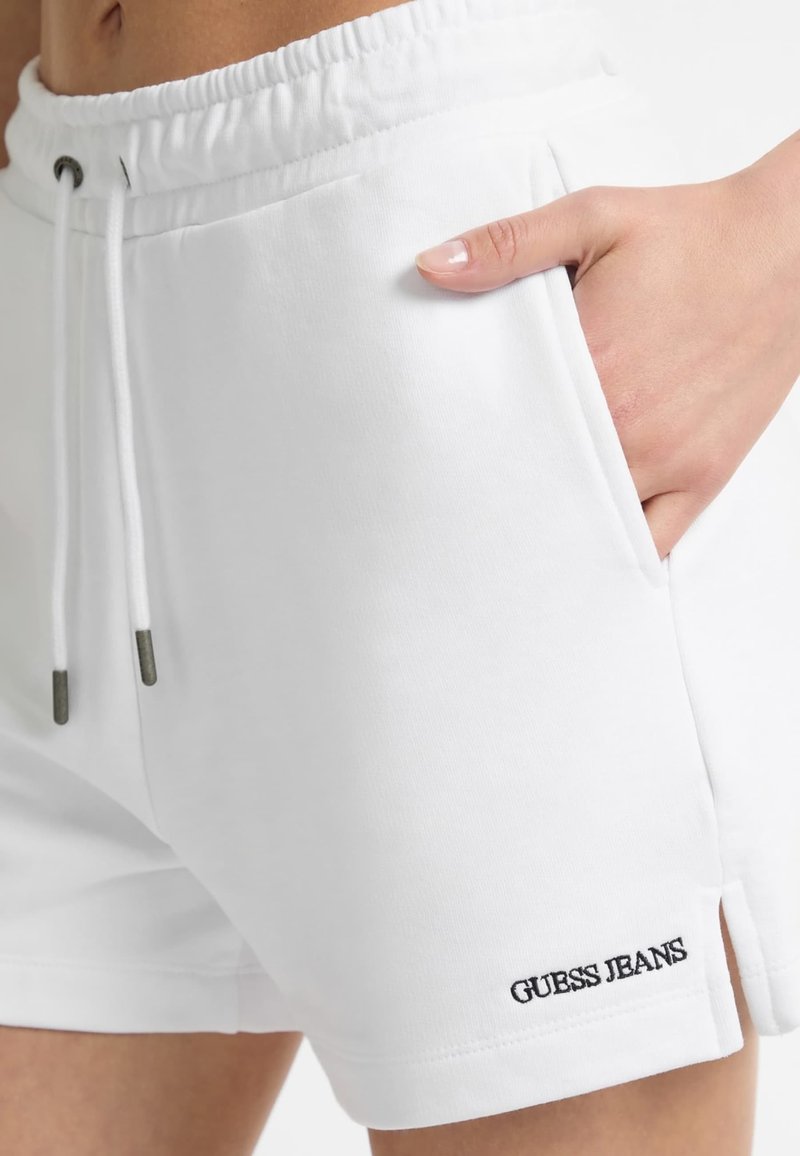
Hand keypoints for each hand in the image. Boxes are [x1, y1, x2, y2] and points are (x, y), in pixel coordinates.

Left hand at [413, 134, 799, 559]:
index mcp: (591, 367)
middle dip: (503, 498)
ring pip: (591, 524)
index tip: (441, 458)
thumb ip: (508, 245)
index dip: (467, 451)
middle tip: (465, 504)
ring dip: (553, 528)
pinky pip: (654, 541)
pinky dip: (617, 550)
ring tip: (514, 530)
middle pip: (540, 489)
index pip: (503, 433)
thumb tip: (431, 266)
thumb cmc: (691, 233)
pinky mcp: (706, 475)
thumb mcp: (593, 218)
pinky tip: (584, 547)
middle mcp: (628, 427)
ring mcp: (670, 460)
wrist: (789, 247)